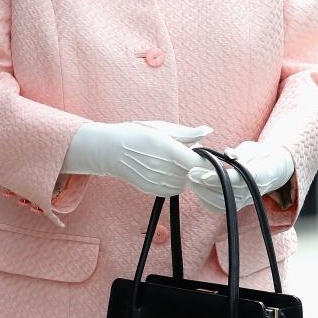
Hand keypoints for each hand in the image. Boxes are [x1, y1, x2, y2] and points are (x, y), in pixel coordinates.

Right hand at [61, 120, 212, 196]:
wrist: (109, 149)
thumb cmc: (135, 134)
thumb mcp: (161, 128)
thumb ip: (187, 133)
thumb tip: (208, 130)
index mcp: (168, 150)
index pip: (199, 163)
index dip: (203, 158)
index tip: (197, 149)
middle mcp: (164, 169)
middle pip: (193, 173)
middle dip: (192, 163)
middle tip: (181, 151)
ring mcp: (158, 182)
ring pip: (184, 183)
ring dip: (183, 173)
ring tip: (170, 160)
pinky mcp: (152, 190)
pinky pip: (173, 189)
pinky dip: (174, 181)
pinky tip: (163, 169)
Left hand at [188, 140, 293, 213]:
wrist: (274, 170)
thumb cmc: (261, 156)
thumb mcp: (254, 149)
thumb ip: (241, 152)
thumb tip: (228, 153)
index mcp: (259, 174)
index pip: (236, 179)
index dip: (219, 179)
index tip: (203, 175)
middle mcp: (252, 191)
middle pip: (225, 193)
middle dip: (205, 185)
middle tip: (191, 173)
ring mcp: (245, 200)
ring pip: (221, 203)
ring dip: (202, 192)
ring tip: (191, 178)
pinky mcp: (238, 205)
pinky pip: (220, 207)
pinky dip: (206, 199)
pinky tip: (197, 188)